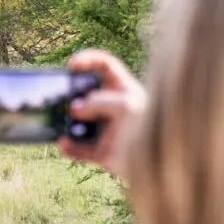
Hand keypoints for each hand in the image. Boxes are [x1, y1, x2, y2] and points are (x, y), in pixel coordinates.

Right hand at [58, 49, 147, 179]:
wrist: (164, 162)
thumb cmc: (151, 126)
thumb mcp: (127, 106)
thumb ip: (100, 103)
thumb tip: (75, 110)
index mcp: (123, 90)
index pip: (104, 66)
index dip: (88, 60)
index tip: (72, 65)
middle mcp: (112, 108)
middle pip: (84, 95)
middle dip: (71, 96)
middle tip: (62, 100)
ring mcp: (106, 130)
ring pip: (78, 124)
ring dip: (66, 124)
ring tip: (60, 125)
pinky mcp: (101, 151)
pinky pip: (79, 149)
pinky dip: (70, 148)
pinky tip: (64, 144)